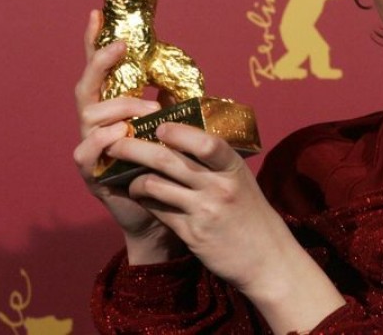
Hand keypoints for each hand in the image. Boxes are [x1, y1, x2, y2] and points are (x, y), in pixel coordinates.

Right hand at [73, 10, 181, 262]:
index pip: (101, 71)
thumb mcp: (176, 127)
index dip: (95, 42)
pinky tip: (121, 136)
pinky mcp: (91, 172)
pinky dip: (103, 141)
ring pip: (90, 114)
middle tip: (124, 50)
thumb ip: (176, 100)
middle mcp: (97, 124)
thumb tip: (192, 74)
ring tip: (150, 111)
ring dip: (121, 107)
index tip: (98, 14)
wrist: (166, 213)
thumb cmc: (172, 166)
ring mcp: (90, 147)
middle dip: (103, 64)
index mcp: (115, 108)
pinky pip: (86, 150)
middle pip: (87, 86)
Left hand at [111, 123, 346, 331]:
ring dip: (134, 179)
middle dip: (134, 148)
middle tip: (116, 143)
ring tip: (129, 177)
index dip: (178, 131)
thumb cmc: (252, 214)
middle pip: (167, 160)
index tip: (159, 125)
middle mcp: (219, 186)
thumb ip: (218, 163)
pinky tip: (142, 197)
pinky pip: (157, 210)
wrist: (267, 257)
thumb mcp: (242, 181)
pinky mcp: (191, 233)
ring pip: (153, 185)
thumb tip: (185, 138)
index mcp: (234, 168)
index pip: (205, 142)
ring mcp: (204, 211)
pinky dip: (145, 200)